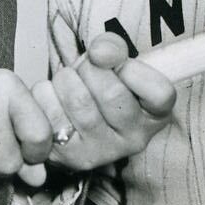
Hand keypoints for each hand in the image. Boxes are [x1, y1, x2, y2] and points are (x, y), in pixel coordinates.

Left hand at [30, 33, 177, 170]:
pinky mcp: (68, 156)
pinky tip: (52, 98)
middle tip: (84, 69)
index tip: (118, 66)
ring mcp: (101, 152)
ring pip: (79, 101)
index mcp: (156, 115)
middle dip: (89, 68)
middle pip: (112, 93)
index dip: (134, 71)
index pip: (160, 93)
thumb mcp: (114, 62)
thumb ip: (113, 48)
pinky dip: (44, 93)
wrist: (69, 118)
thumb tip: (99, 53)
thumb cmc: (98, 84)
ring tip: (67, 82)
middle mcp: (134, 139)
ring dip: (65, 79)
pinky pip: (50, 113)